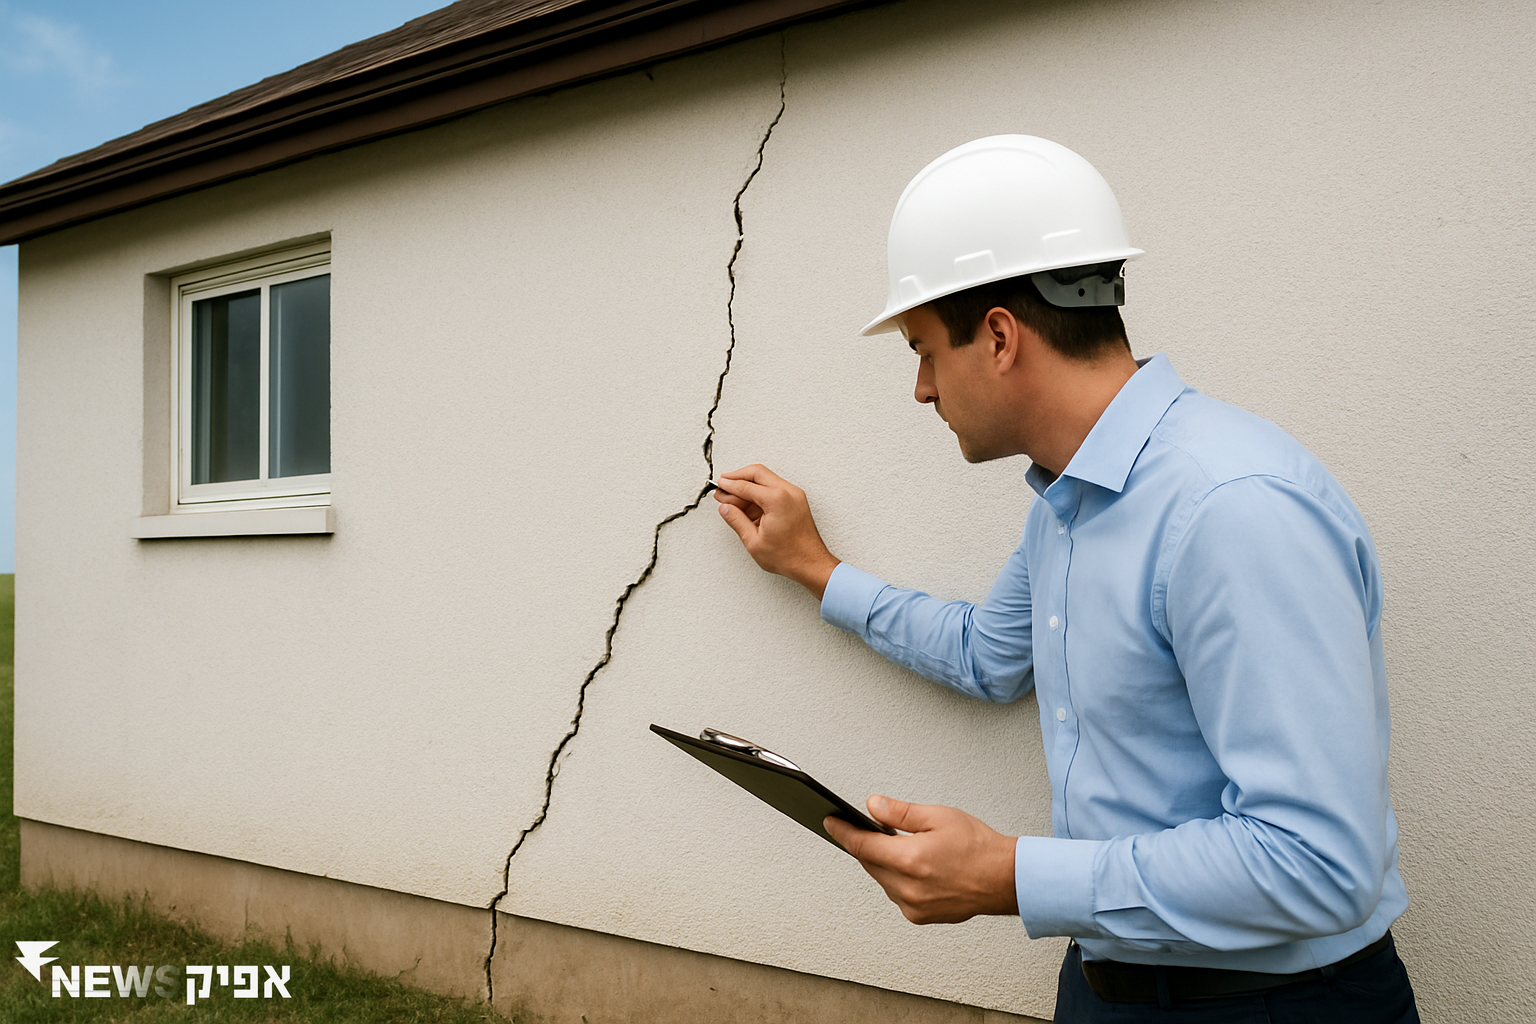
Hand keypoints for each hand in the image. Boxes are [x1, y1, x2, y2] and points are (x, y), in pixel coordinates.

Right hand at [714, 464, 840, 598]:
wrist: (811, 564)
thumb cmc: (789, 556)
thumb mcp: (753, 541)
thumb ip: (736, 520)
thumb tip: (726, 508)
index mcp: (777, 499)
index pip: (746, 486)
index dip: (729, 485)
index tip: (719, 485)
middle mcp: (788, 492)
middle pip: (757, 473)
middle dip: (738, 477)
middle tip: (723, 486)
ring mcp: (794, 495)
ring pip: (766, 479)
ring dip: (748, 486)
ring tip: (733, 500)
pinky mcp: (796, 501)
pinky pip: (774, 488)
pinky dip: (759, 492)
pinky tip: (747, 504)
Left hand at [824, 795, 1018, 924]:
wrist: (1004, 879)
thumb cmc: (978, 847)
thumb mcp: (937, 816)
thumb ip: (900, 813)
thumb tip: (873, 806)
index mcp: (910, 860)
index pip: (861, 845)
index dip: (842, 832)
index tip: (830, 822)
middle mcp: (908, 888)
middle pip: (869, 863)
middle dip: (865, 845)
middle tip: (868, 828)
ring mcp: (913, 906)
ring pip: (881, 879)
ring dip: (882, 862)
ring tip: (895, 845)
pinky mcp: (920, 916)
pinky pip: (895, 894)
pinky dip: (896, 879)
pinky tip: (910, 866)